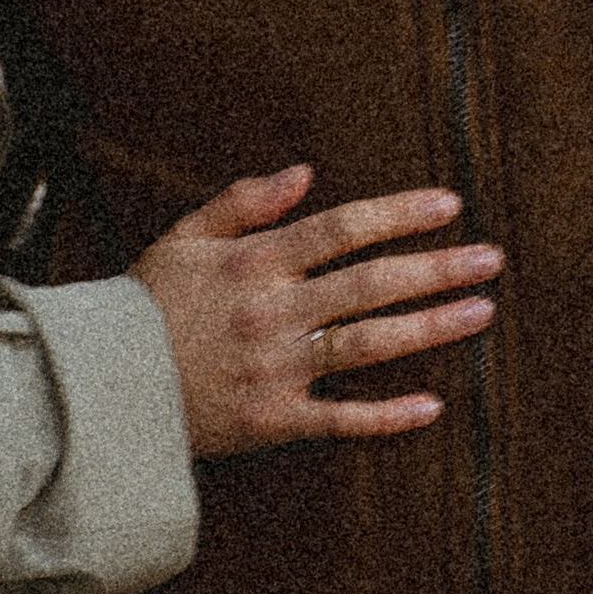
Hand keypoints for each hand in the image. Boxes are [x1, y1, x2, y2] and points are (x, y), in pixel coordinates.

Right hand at [132, 164, 499, 459]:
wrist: (101, 388)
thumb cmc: (142, 308)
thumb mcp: (181, 239)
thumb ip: (242, 202)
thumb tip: (303, 173)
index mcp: (253, 263)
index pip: (340, 229)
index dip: (397, 214)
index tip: (448, 206)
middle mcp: (272, 312)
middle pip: (370, 285)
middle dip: (436, 268)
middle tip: (491, 258)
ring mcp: (276, 369)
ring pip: (367, 345)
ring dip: (429, 327)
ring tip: (482, 311)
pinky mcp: (272, 420)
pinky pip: (339, 420)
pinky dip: (385, 417)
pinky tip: (432, 406)